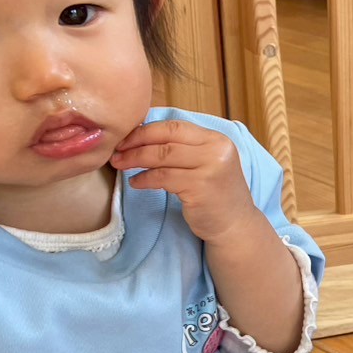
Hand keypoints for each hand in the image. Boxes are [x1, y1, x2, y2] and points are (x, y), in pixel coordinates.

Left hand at [111, 121, 263, 243]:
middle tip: (117, 151)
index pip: (175, 126)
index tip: (126, 138)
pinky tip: (136, 183)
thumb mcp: (207, 163)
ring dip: (135, 160)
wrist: (235, 226)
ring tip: (120, 165)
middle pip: (166, 139)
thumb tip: (143, 134)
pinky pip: (162, 178)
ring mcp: (210, 168)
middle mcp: (217, 150)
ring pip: (162, 156)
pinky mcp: (200, 188)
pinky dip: (144, 179)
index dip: (146, 130)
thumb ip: (186, 148)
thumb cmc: (215, 195)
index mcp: (217, 139)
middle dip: (136, 143)